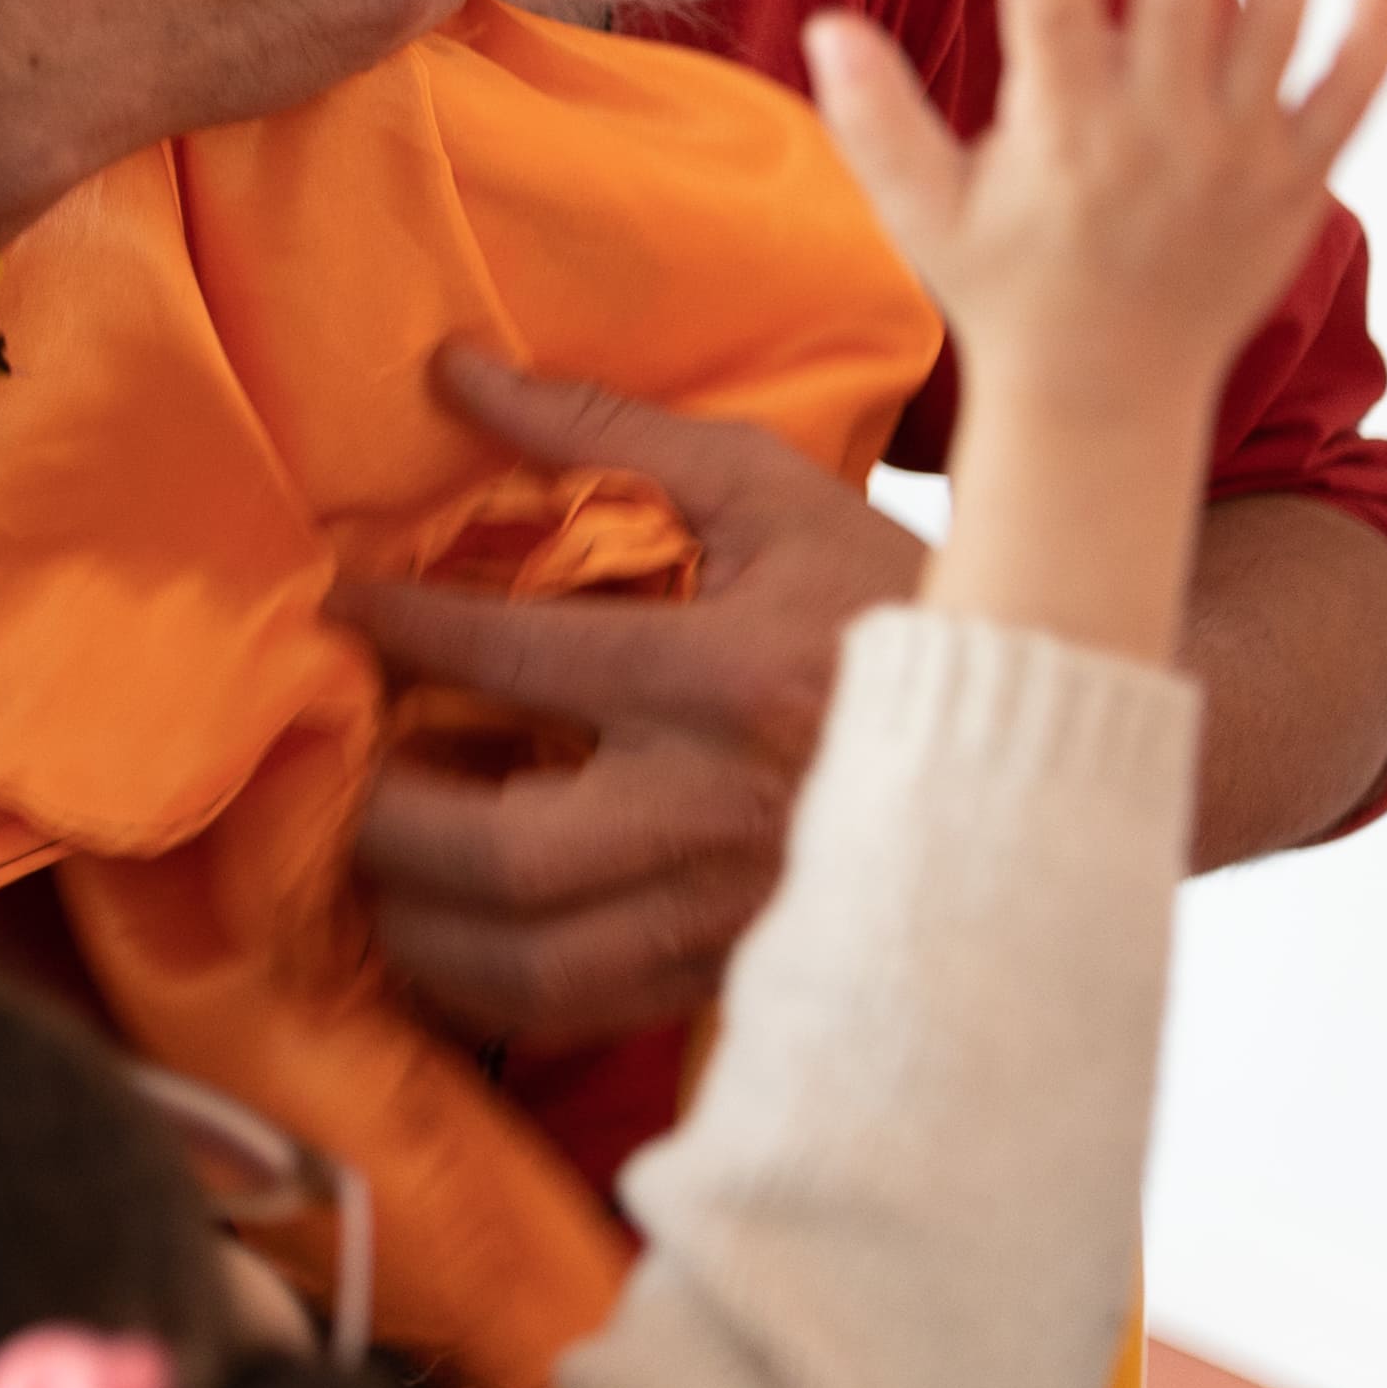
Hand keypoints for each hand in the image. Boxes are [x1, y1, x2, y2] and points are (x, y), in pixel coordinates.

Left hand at [348, 352, 922, 1045]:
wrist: (1045, 745)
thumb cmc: (895, 600)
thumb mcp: (770, 490)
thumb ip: (608, 428)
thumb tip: (455, 371)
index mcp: (731, 678)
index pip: (519, 661)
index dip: (405, 630)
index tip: (343, 607)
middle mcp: (722, 812)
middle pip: (498, 853)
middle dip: (387, 816)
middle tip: (341, 764)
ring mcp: (731, 915)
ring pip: (525, 967)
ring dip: (414, 922)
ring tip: (377, 857)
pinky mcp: (739, 981)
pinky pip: (579, 1016)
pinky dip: (485, 987)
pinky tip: (442, 932)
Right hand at [811, 0, 1386, 668]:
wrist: (1106, 394)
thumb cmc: (1004, 286)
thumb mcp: (921, 214)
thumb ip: (876, 122)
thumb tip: (827, 29)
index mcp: (1065, 140)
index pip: (1052, 13)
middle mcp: (1160, 143)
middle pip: (1183, 1)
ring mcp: (1240, 162)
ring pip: (1279, 31)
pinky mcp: (1297, 185)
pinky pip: (1350, 98)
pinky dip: (1377, 33)